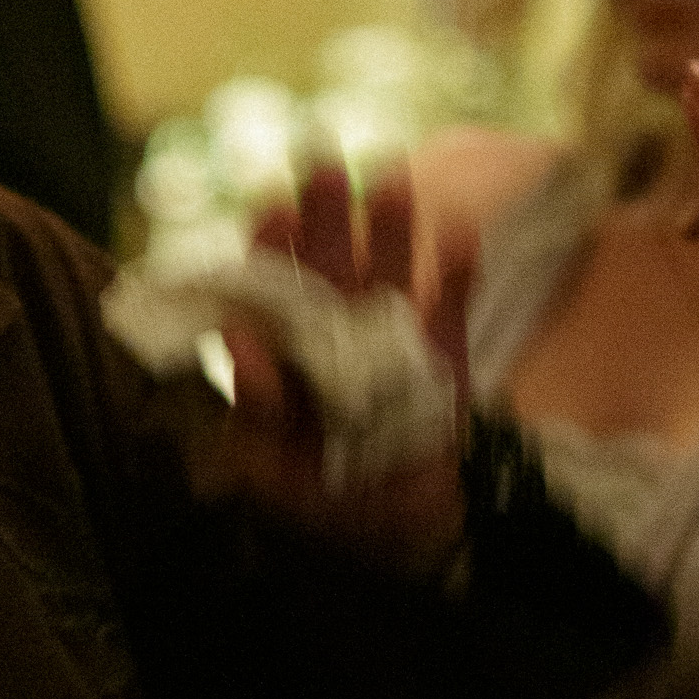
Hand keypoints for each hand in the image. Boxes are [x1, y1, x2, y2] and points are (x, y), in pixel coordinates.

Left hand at [188, 163, 477, 572]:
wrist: (396, 536)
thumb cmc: (316, 502)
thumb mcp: (270, 470)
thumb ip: (256, 407)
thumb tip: (239, 342)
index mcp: (284, 356)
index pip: (271, 290)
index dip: (271, 248)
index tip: (273, 207)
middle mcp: (334, 336)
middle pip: (328, 267)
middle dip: (325, 216)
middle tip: (321, 162)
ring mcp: (392, 344)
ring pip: (389, 275)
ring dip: (390, 230)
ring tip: (388, 180)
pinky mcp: (443, 362)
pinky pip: (452, 313)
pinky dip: (457, 277)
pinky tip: (460, 234)